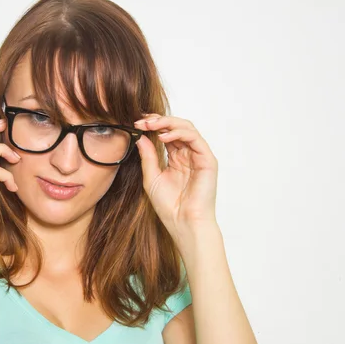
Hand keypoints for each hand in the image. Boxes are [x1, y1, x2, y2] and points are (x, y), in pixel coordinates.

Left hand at [134, 114, 218, 236]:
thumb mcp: (152, 177)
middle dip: (158, 121)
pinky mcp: (207, 160)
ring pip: (186, 128)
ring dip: (167, 123)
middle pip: (176, 127)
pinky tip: (163, 137)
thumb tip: (141, 137)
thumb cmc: (169, 206)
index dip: (153, 126)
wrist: (183, 223)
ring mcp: (199, 156)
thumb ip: (148, 157)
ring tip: (150, 125)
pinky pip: (195, 138)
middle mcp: (188, 154)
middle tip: (142, 121)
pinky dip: (179, 133)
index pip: (166, 134)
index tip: (136, 123)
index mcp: (176, 158)